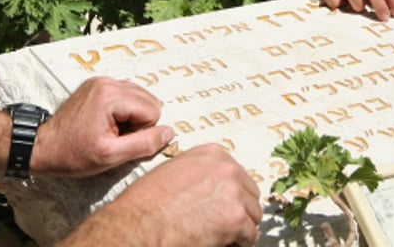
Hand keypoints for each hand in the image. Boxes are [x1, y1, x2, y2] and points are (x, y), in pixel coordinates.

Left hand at [31, 77, 173, 176]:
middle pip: (148, 101)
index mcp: (111, 95)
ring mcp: (101, 81)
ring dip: (131, 117)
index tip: (118, 141)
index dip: (140, 132)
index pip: (152, 110)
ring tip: (108, 131)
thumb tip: (169, 133)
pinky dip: (122, 111)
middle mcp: (107, 82)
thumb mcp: (110, 156)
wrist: (43, 147)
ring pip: (140, 97)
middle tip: (114, 137)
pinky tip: (105, 123)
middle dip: (138, 122)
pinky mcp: (97, 85)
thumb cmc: (72, 153)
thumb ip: (144, 144)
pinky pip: (126, 95)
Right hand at [62, 144, 261, 246]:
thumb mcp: (172, 172)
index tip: (226, 204)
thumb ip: (198, 173)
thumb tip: (210, 188)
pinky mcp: (236, 219)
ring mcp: (233, 193)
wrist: (139, 225)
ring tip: (222, 235)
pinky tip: (222, 244)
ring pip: (253, 214)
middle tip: (224, 223)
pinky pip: (250, 236)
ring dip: (241, 227)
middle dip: (239, 210)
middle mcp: (226, 169)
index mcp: (211, 155)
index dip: (232, 194)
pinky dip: (239, 243)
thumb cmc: (146, 203)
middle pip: (250, 193)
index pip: (237, 174)